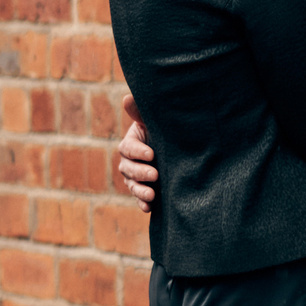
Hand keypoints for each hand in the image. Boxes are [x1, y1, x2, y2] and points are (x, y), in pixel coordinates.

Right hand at [117, 96, 157, 213]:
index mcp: (130, 143)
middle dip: (141, 172)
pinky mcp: (143, 190)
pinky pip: (139, 198)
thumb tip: (127, 98)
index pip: (128, 148)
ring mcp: (135, 178)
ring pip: (132, 185)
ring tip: (151, 195)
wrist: (178, 150)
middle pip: (128, 168)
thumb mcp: (153, 122)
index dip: (138, 152)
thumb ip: (140, 113)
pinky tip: (148, 208)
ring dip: (140, 191)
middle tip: (155, 174)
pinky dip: (143, 203)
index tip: (152, 154)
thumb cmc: (163, 132)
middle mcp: (128, 162)